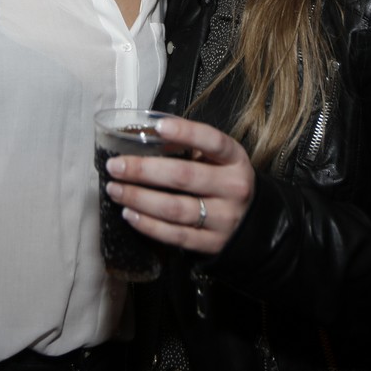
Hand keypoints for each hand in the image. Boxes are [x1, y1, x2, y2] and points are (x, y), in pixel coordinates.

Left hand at [103, 116, 254, 255]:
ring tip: (115, 190)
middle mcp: (233, 188)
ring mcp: (224, 218)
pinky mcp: (212, 244)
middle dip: (143, 170)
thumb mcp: (219, 160)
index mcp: (235, 160)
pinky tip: (129, 214)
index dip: (186, 132)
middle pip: (183, 177)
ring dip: (139, 199)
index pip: (212, 142)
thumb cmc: (224, 182)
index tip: (158, 126)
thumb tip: (147, 133)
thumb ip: (192, 147)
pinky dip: (148, 225)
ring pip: (174, 208)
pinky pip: (175, 235)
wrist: (255, 223)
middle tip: (115, 166)